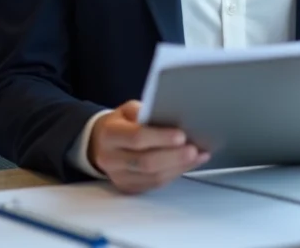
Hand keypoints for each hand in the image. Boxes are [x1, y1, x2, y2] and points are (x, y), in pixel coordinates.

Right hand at [88, 100, 209, 192]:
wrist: (101, 143)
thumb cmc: (121, 123)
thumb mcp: (128, 110)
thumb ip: (146, 112)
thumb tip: (171, 115)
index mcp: (110, 134)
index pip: (135, 138)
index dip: (160, 138)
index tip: (181, 136)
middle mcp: (111, 159)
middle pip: (145, 162)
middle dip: (173, 157)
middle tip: (194, 149)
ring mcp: (119, 177)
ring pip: (152, 177)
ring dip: (179, 167)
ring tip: (198, 155)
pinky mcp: (129, 188)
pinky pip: (155, 184)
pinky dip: (175, 174)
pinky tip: (190, 164)